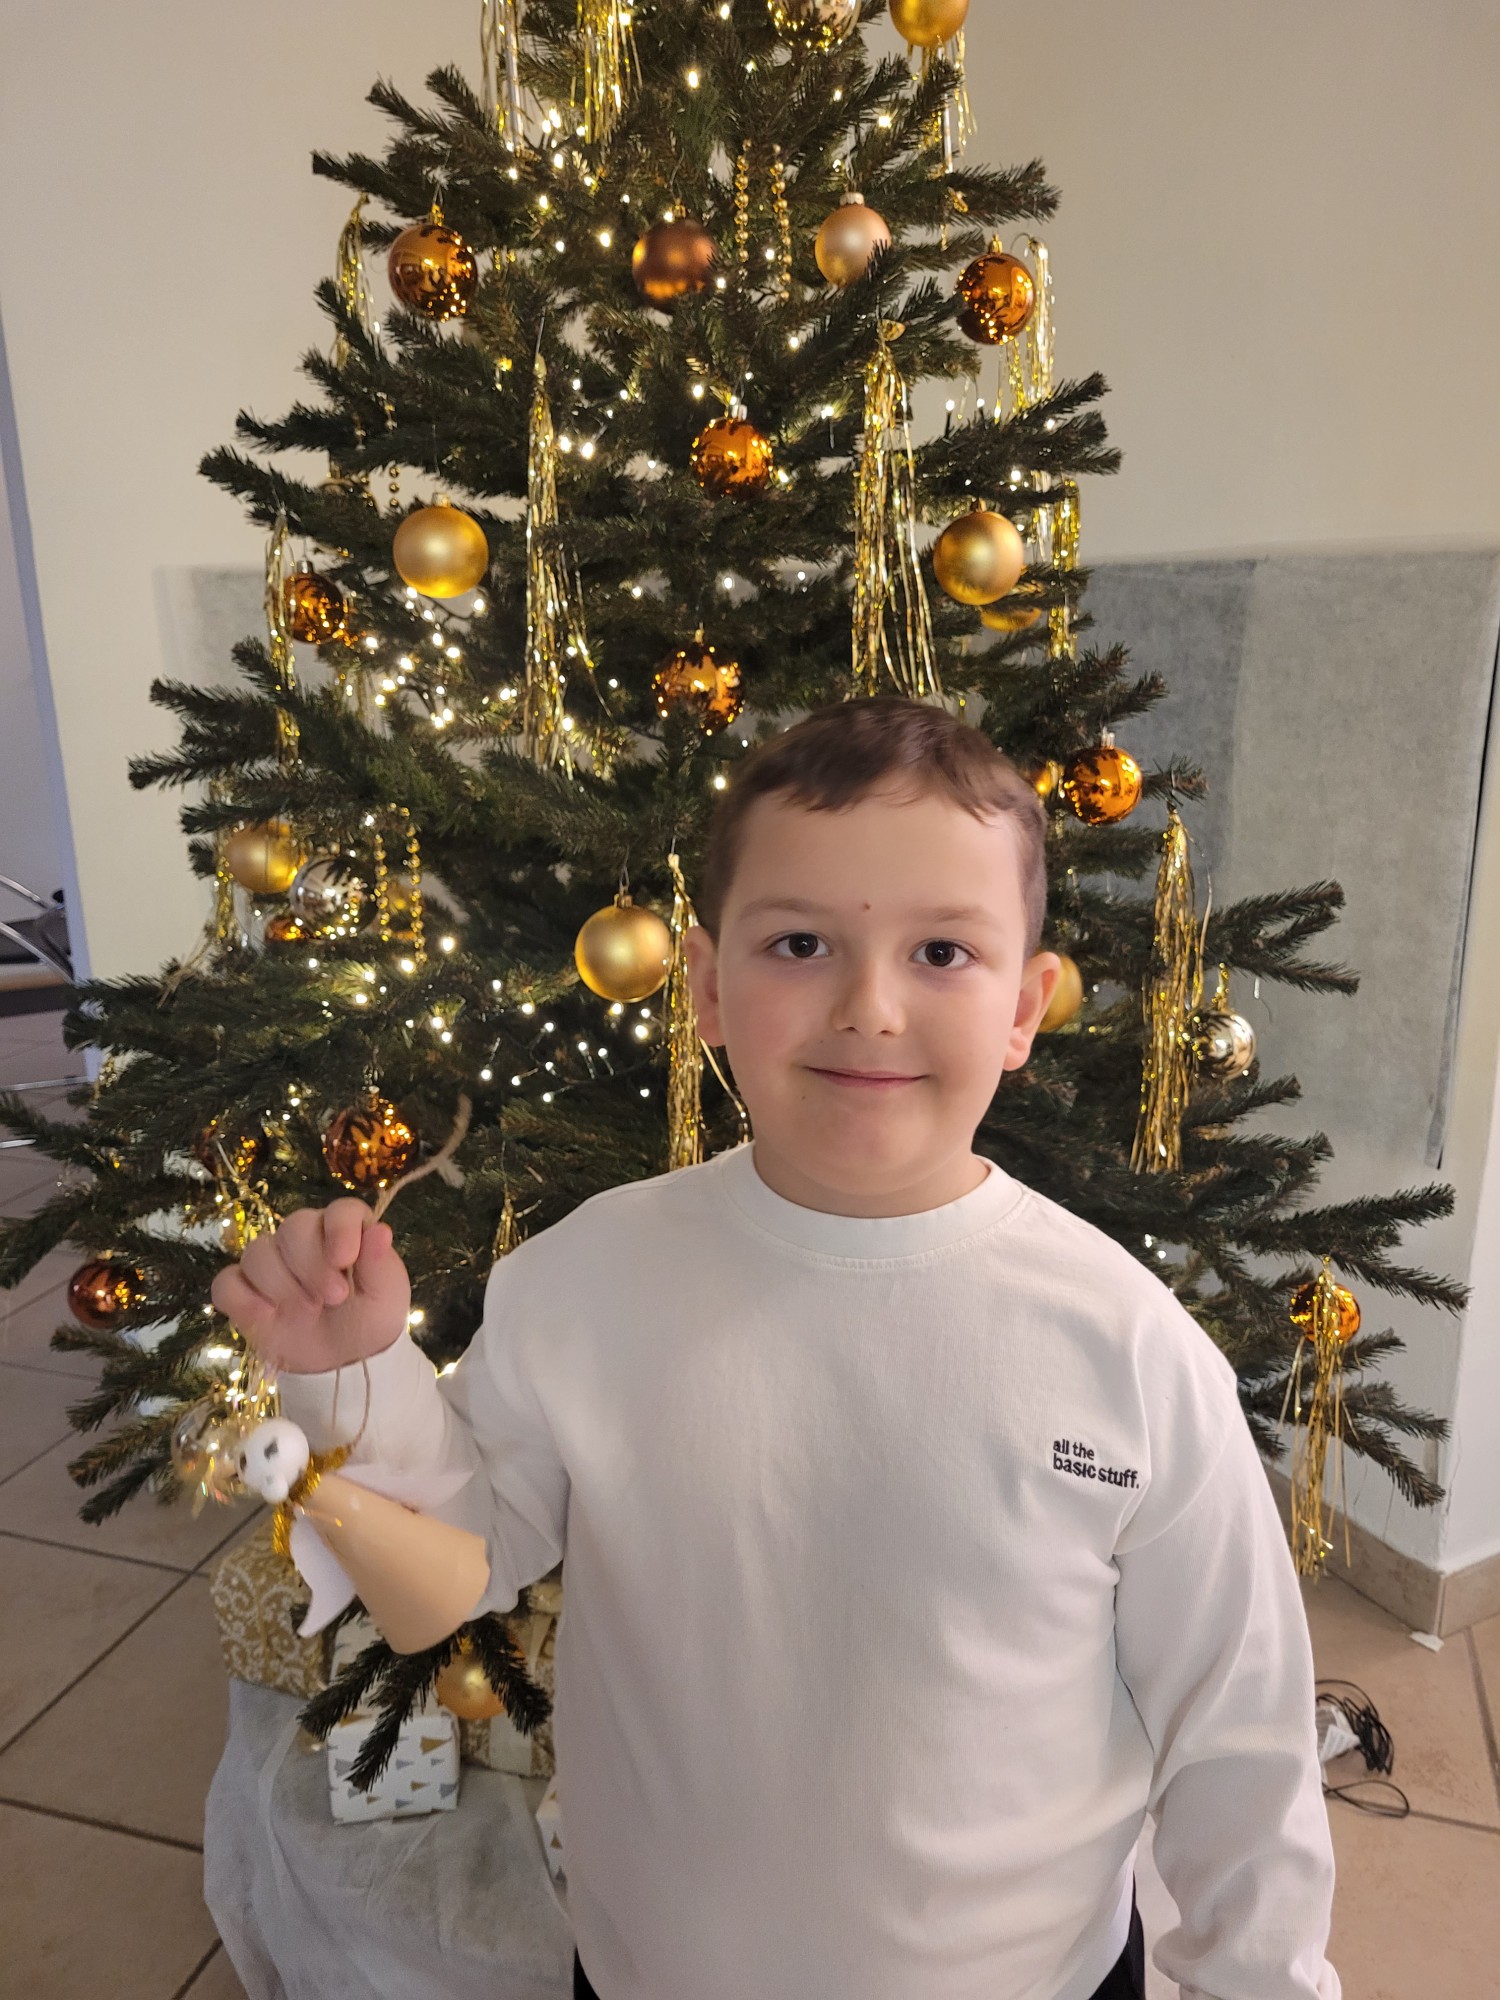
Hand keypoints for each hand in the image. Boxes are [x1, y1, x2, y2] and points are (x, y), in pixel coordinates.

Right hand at [209, 1199, 411, 1374]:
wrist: (344, 1362)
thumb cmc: (368, 1321)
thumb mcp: (385, 1297)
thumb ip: (380, 1264)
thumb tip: (380, 1231)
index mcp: (345, 1232)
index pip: (340, 1210)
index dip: (340, 1229)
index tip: (344, 1260)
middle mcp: (305, 1240)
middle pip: (294, 1227)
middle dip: (311, 1264)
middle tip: (334, 1298)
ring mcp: (271, 1264)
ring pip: (258, 1252)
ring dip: (282, 1285)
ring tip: (308, 1312)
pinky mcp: (244, 1292)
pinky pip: (227, 1283)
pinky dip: (242, 1298)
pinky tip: (266, 1315)